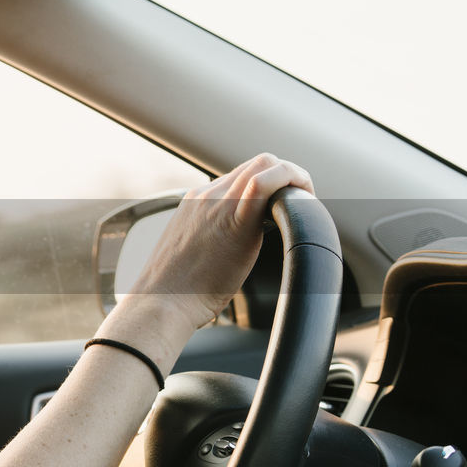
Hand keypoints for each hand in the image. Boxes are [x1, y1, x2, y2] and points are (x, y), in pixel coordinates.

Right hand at [126, 153, 314, 332]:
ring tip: (303, 205)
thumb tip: (233, 250)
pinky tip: (302, 204)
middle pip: (258, 163)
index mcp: (195, 201)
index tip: (283, 204)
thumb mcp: (195, 253)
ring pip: (265, 165)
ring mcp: (218, 204)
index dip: (271, 182)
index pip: (243, 173)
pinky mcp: (233, 221)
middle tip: (301, 203)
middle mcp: (206, 195)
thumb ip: (213, 239)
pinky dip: (289, 184)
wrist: (162, 303)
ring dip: (293, 179)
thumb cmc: (178, 290)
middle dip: (287, 176)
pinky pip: (263, 186)